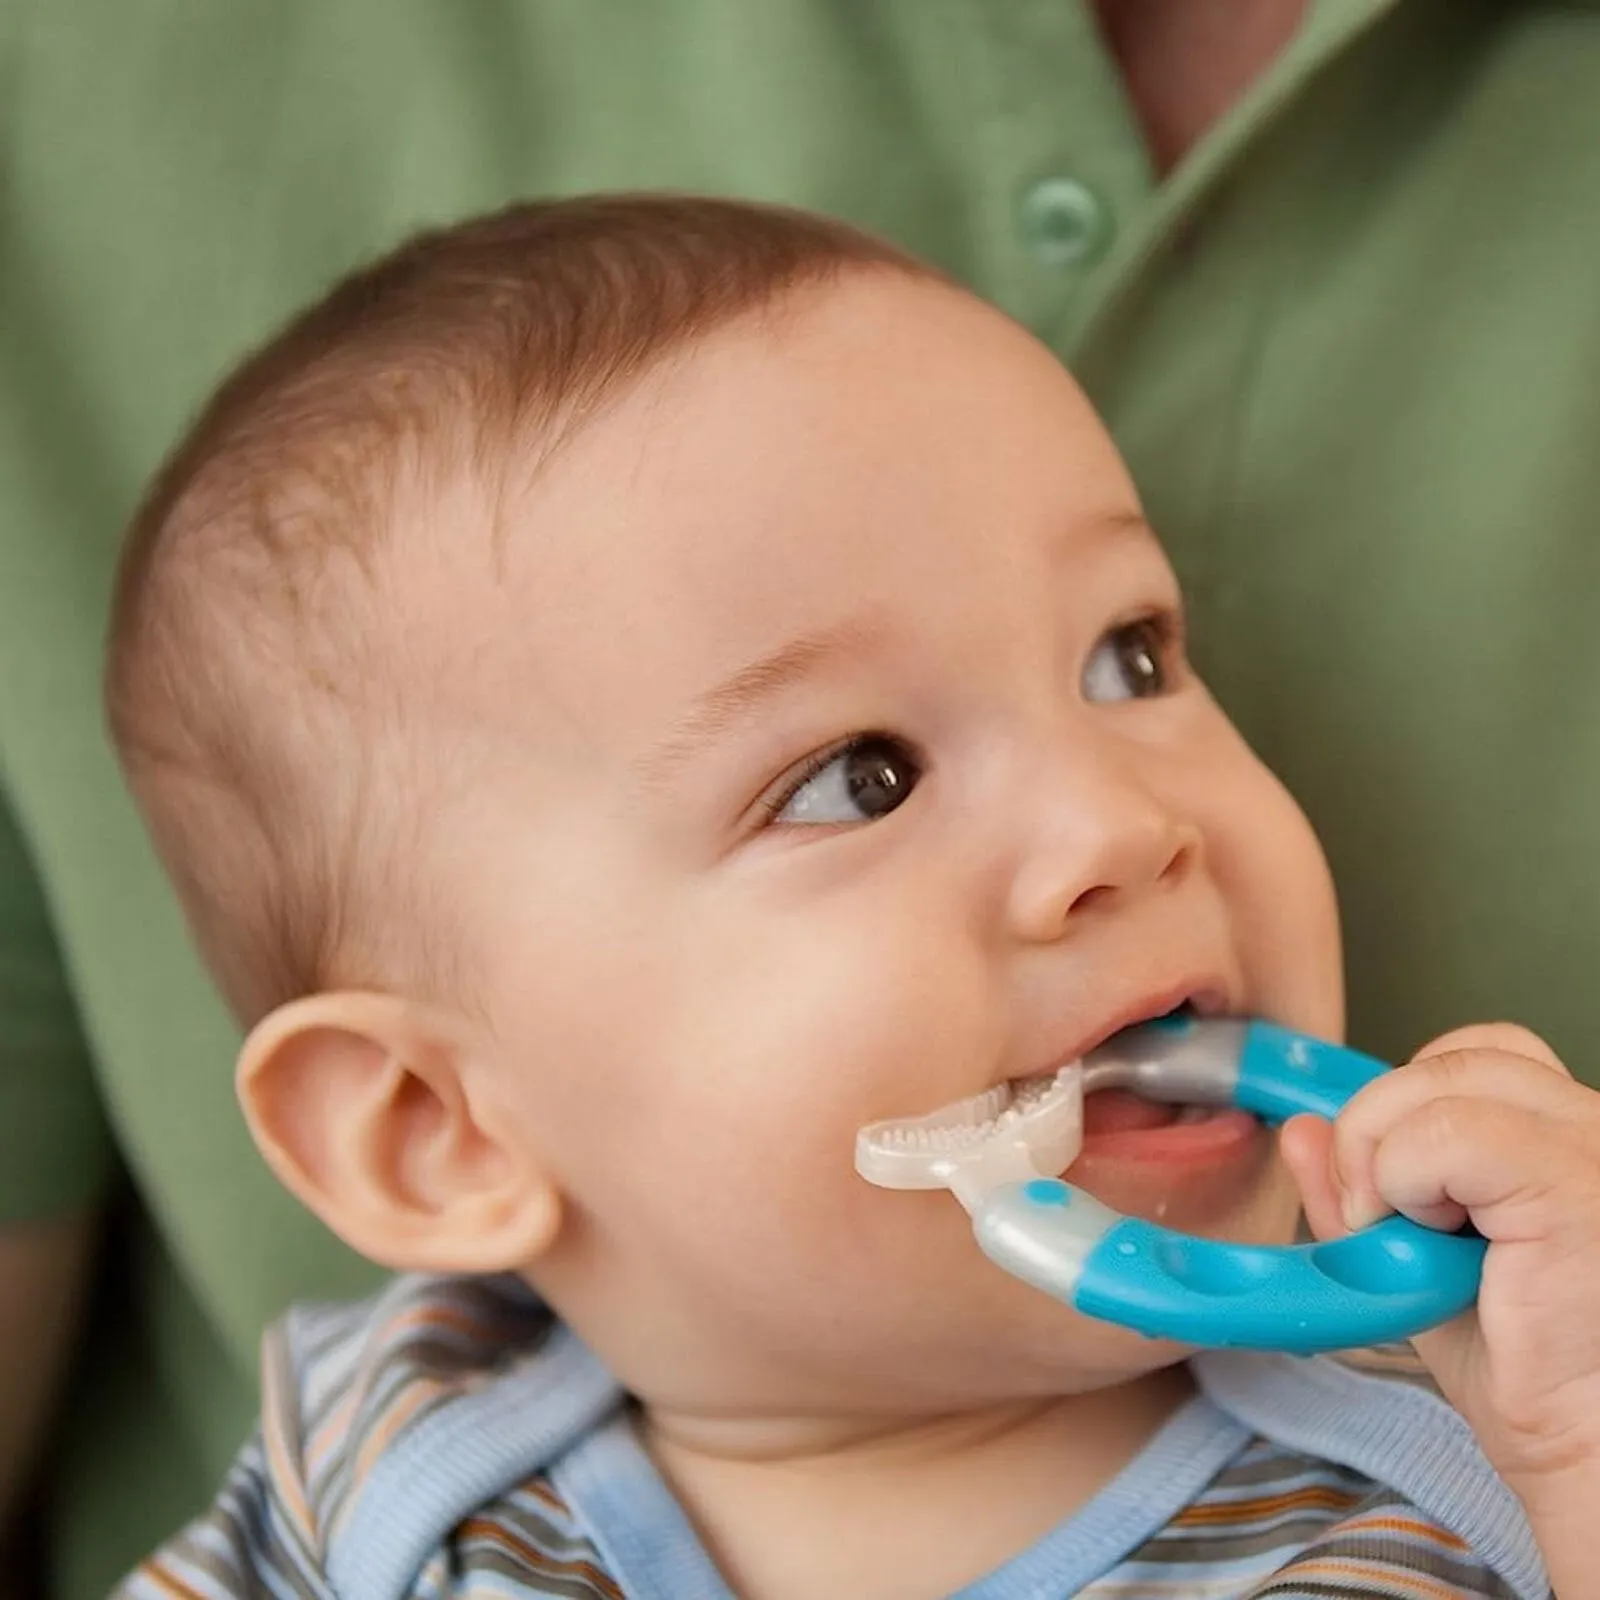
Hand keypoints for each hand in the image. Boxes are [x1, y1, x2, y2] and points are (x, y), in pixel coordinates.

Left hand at [1281, 1024, 1599, 1591]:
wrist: (1585, 1451)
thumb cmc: (1525, 1370)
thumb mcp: (1417, 1262)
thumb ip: (1358, 1191)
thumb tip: (1301, 1127)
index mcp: (1566, 1133)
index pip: (1470, 1057)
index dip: (1405, 1109)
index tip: (1388, 1192)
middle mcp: (1592, 1125)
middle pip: (1448, 1059)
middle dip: (1376, 1128)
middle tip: (1377, 1220)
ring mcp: (1591, 1147)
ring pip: (1436, 1081)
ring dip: (1384, 1158)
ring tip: (1411, 1240)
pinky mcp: (1574, 1185)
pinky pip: (1444, 1132)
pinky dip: (1402, 1179)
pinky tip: (1431, 1243)